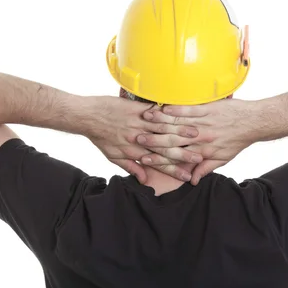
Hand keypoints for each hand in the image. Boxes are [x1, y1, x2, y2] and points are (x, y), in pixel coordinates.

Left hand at [83, 96, 201, 182]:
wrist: (87, 116)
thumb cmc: (100, 137)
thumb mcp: (113, 156)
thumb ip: (131, 167)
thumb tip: (144, 180)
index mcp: (134, 152)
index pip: (158, 164)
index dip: (173, 171)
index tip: (187, 177)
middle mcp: (138, 139)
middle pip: (164, 148)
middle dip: (183, 154)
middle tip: (199, 159)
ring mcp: (139, 123)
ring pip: (163, 130)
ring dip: (181, 132)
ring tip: (197, 135)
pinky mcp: (137, 108)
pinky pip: (156, 111)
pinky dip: (170, 113)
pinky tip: (182, 112)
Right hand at [136, 99, 259, 184]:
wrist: (253, 123)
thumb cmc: (237, 141)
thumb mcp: (223, 159)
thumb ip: (205, 169)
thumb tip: (193, 180)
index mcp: (202, 151)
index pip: (176, 156)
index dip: (158, 158)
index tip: (143, 158)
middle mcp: (200, 137)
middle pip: (172, 140)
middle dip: (153, 140)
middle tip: (137, 139)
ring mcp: (203, 122)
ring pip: (177, 123)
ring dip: (159, 121)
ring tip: (144, 120)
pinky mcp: (207, 108)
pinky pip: (188, 109)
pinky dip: (174, 108)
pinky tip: (161, 107)